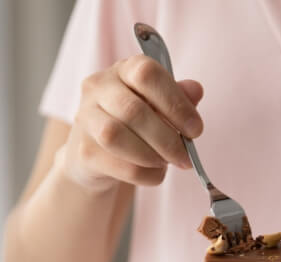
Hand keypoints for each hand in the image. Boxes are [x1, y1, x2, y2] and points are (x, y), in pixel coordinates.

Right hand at [61, 55, 204, 191]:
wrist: (98, 155)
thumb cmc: (136, 124)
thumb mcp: (160, 105)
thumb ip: (178, 97)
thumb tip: (195, 90)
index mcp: (123, 70)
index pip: (147, 74)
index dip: (176, 103)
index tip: (195, 129)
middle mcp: (98, 87)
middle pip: (133, 111)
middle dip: (168, 139)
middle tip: (185, 157)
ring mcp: (86, 118)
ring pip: (116, 136)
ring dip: (151, 155)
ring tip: (166, 162)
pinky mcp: (84, 151)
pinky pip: (118, 165)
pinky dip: (144, 174)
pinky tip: (154, 172)